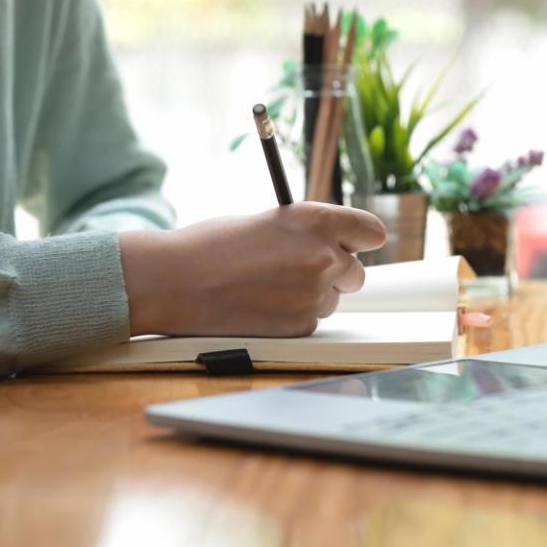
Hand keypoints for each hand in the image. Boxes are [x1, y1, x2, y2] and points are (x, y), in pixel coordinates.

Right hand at [119, 203, 386, 337]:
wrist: (176, 281)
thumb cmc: (211, 246)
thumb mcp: (268, 222)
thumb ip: (306, 234)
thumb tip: (330, 247)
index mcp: (316, 220)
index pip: (371, 232)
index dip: (360, 241)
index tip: (352, 246)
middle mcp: (323, 256)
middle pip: (356, 273)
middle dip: (334, 274)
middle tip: (297, 271)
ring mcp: (314, 294)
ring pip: (330, 300)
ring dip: (309, 296)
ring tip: (266, 288)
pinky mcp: (300, 325)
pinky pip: (310, 322)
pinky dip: (291, 317)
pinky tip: (259, 306)